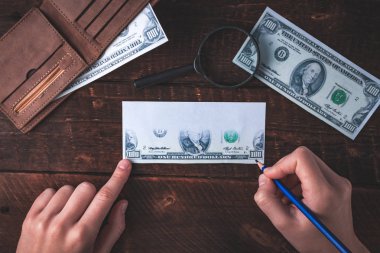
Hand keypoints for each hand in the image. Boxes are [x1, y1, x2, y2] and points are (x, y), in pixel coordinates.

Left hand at [16, 160, 131, 252]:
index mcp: (82, 235)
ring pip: (68, 188)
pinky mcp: (30, 218)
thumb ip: (113, 228)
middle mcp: (62, 225)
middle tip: (89, 212)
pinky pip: (49, 192)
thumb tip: (122, 203)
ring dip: (74, 198)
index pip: (105, 197)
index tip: (124, 165)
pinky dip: (56, 199)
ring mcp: (43, 221)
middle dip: (92, 196)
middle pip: (86, 187)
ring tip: (71, 216)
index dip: (118, 178)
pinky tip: (58, 213)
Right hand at [254, 147, 368, 252]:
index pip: (301, 158)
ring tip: (285, 197)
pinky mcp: (336, 182)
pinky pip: (311, 169)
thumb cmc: (314, 241)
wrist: (338, 251)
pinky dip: (297, 179)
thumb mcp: (284, 225)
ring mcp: (338, 181)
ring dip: (289, 175)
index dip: (281, 164)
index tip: (270, 177)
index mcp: (324, 193)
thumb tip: (263, 179)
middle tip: (275, 189)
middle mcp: (335, 182)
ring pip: (306, 162)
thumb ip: (267, 201)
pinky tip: (294, 197)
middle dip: (283, 170)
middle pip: (303, 157)